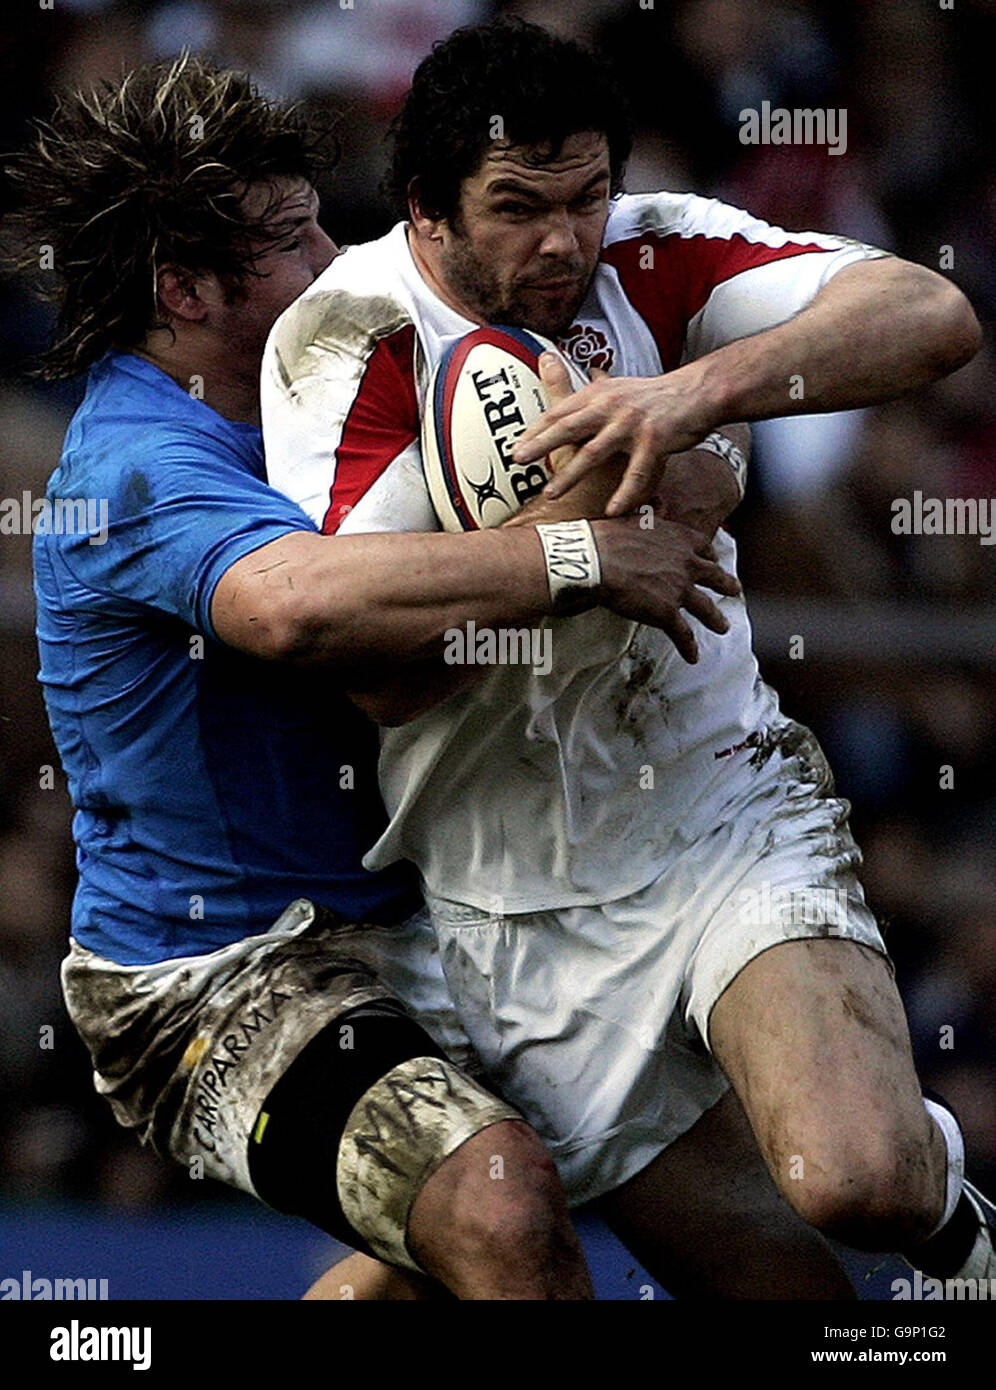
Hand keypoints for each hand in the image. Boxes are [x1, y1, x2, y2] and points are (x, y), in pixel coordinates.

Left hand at [512, 368, 715, 515]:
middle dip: (541, 444)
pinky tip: (613, 511)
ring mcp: (632, 424)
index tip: (515, 446)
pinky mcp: (655, 441)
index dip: (536, 429)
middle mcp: (612, 407)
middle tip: (517, 460)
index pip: (560, 411)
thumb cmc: (654, 396)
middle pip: (569, 427)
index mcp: (600, 394)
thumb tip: (554, 369)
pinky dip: (624, 494)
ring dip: (571, 474)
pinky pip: (636, 473)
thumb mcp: (617, 387)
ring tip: (551, 493)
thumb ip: (587, 391)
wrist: (697, 392)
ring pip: (595, 452)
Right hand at [591, 513, 740, 663]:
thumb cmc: (607, 537)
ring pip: (706, 608)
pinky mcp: (667, 613)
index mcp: (680, 538)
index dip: (709, 556)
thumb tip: (649, 507)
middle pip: (715, 576)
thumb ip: (649, 518)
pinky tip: (693, 657)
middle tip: (735, 590)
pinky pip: (683, 633)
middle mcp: (687, 563)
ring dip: (716, 619)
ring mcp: (680, 589)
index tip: (712, 560)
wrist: (595, 559)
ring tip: (723, 627)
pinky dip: (689, 647)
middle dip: (726, 585)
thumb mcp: (635, 518)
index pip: (704, 547)